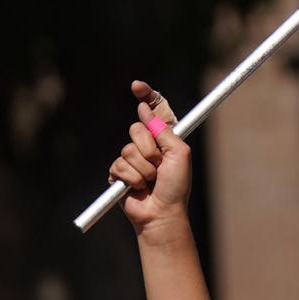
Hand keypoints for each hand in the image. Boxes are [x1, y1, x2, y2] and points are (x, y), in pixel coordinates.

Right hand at [107, 82, 195, 235]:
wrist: (162, 213)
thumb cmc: (176, 186)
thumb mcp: (179, 153)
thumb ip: (163, 129)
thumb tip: (144, 108)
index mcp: (164, 137)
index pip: (153, 110)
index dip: (146, 96)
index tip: (137, 86)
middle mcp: (147, 145)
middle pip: (136, 128)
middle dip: (149, 149)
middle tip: (160, 165)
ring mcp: (131, 158)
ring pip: (128, 149)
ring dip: (143, 168)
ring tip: (151, 181)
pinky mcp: (119, 173)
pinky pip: (119, 165)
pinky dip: (133, 178)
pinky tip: (139, 188)